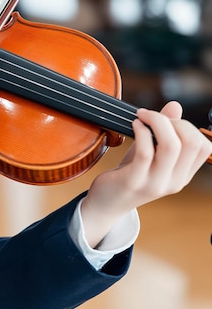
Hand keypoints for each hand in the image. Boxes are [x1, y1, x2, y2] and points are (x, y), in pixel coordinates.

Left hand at [81, 101, 211, 247]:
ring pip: (171, 146)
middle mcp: (174, 181)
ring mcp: (155, 184)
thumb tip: (174, 105)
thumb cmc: (128, 174)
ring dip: (156, 122)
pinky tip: (134, 125)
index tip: (166, 120)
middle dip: (172, 121)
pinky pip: (145, 152)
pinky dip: (141, 132)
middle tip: (151, 115)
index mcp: (182, 175)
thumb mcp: (150, 151)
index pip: (203, 147)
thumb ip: (164, 131)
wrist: (106, 202)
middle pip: (191, 143)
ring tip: (142, 116)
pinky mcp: (134, 182)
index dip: (187, 126)